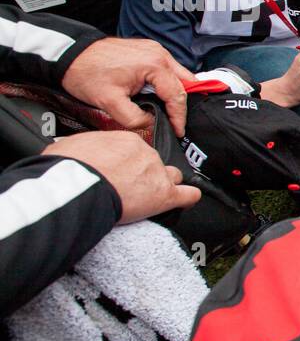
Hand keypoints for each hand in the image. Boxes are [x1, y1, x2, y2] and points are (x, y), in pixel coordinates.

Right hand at [44, 131, 200, 223]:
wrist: (77, 185)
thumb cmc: (69, 167)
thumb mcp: (71, 145)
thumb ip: (84, 147)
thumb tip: (75, 150)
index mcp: (125, 140)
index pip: (136, 150)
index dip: (128, 162)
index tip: (121, 170)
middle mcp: (145, 153)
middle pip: (153, 163)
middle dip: (144, 173)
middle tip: (129, 186)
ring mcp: (157, 173)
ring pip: (171, 176)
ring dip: (165, 184)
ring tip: (152, 194)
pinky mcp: (164, 195)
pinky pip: (188, 195)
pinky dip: (189, 198)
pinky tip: (189, 200)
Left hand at [62, 37, 194, 137]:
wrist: (70, 53)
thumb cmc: (86, 72)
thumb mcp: (109, 103)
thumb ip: (135, 119)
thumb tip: (151, 124)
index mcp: (154, 64)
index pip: (178, 95)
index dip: (179, 117)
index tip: (178, 131)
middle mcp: (158, 53)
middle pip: (185, 83)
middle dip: (181, 105)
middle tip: (176, 122)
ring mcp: (154, 49)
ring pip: (178, 75)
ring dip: (175, 93)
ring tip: (167, 111)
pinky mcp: (148, 50)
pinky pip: (166, 69)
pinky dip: (166, 83)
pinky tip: (157, 95)